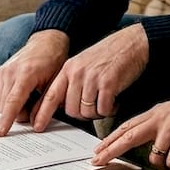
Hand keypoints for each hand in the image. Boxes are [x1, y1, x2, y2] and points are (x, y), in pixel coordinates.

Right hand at [0, 30, 68, 135]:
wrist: (46, 42)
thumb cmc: (53, 61)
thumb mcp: (53, 84)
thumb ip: (43, 105)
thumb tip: (34, 125)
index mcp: (25, 74)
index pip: (13, 102)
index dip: (7, 119)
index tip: (0, 133)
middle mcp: (10, 72)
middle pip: (5, 106)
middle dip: (18, 114)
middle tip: (34, 106)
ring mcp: (3, 71)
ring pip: (0, 102)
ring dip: (13, 108)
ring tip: (29, 97)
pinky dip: (9, 100)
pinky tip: (22, 93)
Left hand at [29, 24, 148, 131]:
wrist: (132, 43)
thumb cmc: (109, 56)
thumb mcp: (83, 64)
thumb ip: (71, 82)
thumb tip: (63, 105)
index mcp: (68, 69)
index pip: (50, 96)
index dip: (42, 113)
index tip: (37, 127)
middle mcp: (77, 73)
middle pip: (71, 110)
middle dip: (83, 115)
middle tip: (95, 109)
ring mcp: (92, 78)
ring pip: (87, 112)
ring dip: (97, 113)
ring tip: (106, 103)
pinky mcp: (108, 83)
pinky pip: (103, 109)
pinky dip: (109, 110)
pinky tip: (115, 101)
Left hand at [90, 82, 169, 169]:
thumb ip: (162, 123)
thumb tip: (154, 142)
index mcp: (156, 113)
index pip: (127, 126)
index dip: (111, 138)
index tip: (98, 148)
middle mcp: (160, 119)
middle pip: (127, 137)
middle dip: (110, 150)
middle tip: (97, 161)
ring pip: (154, 156)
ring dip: (164, 168)